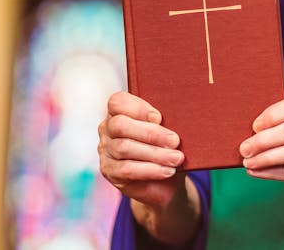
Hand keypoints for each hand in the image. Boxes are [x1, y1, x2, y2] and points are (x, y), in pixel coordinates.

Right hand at [98, 92, 185, 208]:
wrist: (164, 181)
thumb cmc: (164, 148)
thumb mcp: (165, 130)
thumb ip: (163, 121)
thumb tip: (177, 117)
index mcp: (119, 112)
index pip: (117, 102)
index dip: (137, 108)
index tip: (159, 117)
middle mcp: (108, 129)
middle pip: (120, 125)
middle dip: (150, 133)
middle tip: (175, 140)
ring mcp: (106, 151)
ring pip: (125, 148)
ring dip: (155, 153)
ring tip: (176, 158)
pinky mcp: (109, 172)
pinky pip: (127, 169)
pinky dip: (150, 169)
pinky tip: (167, 170)